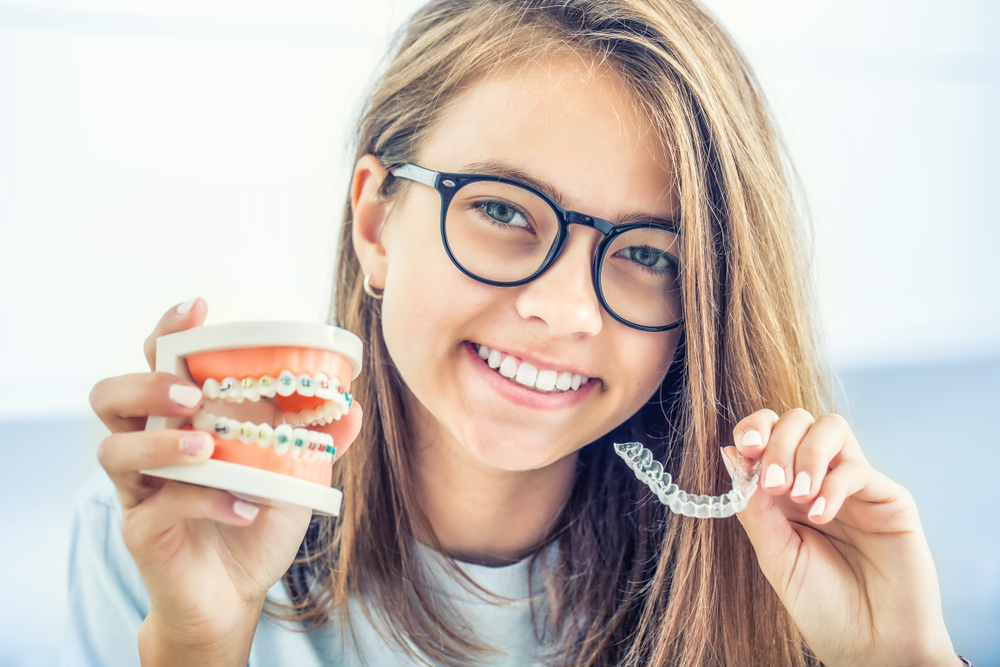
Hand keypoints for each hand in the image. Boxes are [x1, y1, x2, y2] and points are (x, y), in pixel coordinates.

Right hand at [89, 301, 358, 664]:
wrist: (237, 591)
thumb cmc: (256, 518)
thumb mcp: (292, 473)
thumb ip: (316, 438)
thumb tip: (352, 406)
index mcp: (183, 418)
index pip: (158, 361)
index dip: (169, 330)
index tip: (198, 309)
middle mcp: (151, 444)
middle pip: (111, 396)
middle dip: (147, 385)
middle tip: (191, 395)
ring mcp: (140, 488)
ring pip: (114, 449)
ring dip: (161, 442)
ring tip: (207, 449)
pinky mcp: (142, 529)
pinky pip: (159, 506)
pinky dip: (205, 501)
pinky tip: (243, 507)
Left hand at [724, 409, 960, 666]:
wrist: (871, 645)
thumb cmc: (822, 605)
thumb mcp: (775, 555)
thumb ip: (753, 507)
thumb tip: (729, 454)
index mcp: (784, 489)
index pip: (769, 432)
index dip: (755, 429)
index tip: (746, 449)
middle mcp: (819, 478)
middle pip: (798, 420)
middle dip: (779, 442)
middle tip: (773, 484)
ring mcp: (854, 484)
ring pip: (832, 427)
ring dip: (807, 453)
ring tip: (797, 495)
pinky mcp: (889, 497)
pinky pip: (858, 467)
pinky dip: (833, 484)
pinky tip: (822, 515)